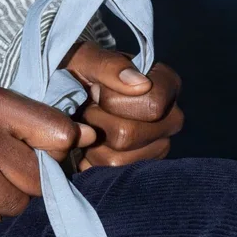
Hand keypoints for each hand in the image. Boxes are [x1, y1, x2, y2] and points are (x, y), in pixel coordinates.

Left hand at [64, 41, 182, 168]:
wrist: (66, 100)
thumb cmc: (79, 74)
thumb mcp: (86, 60)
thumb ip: (109, 65)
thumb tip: (141, 84)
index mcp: (166, 85)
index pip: (152, 105)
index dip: (115, 102)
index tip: (99, 90)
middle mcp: (170, 119)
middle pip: (130, 135)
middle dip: (99, 123)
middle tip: (90, 109)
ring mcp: (157, 148)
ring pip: (118, 160)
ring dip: (92, 144)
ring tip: (89, 126)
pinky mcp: (139, 169)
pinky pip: (109, 176)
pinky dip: (91, 162)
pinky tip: (90, 144)